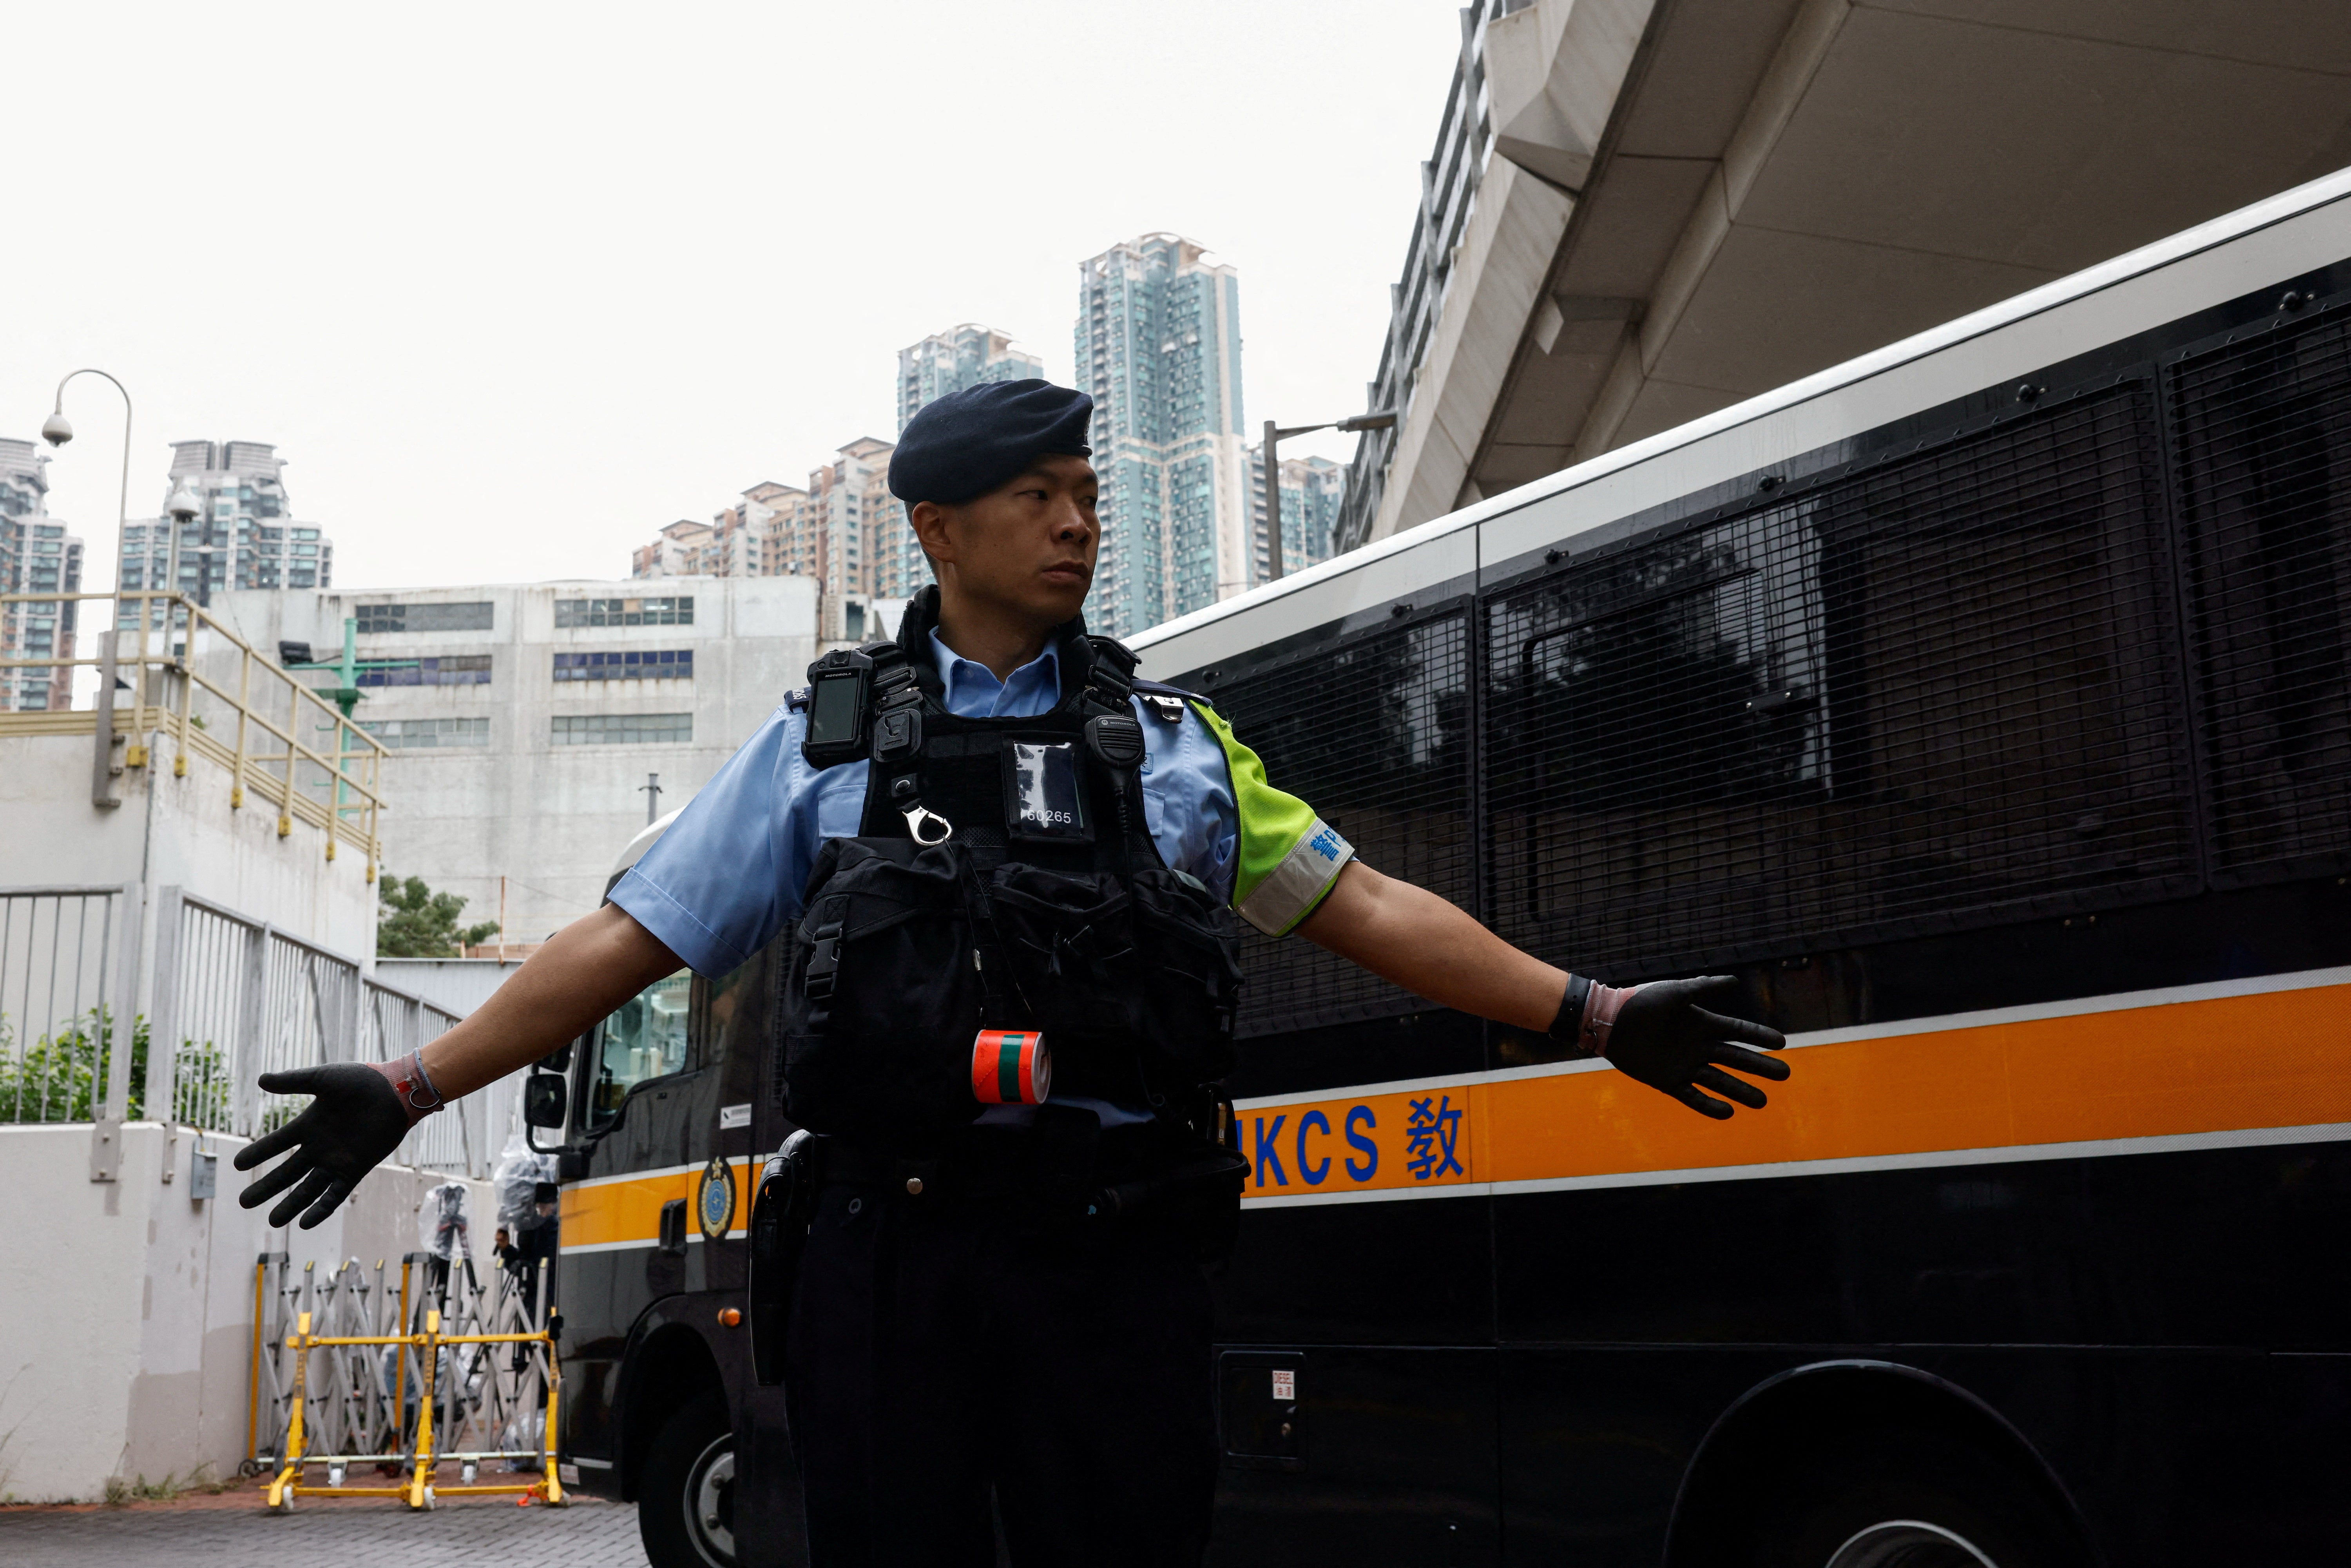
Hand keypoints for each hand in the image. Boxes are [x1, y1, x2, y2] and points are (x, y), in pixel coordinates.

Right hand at [233, 1062, 415, 1227]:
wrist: (397, 1091)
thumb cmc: (362, 1081)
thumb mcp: (323, 1079)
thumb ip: (293, 1081)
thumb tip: (260, 1080)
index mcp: (308, 1125)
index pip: (276, 1144)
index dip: (257, 1153)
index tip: (237, 1164)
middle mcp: (319, 1147)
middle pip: (286, 1173)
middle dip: (266, 1188)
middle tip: (243, 1203)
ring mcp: (336, 1161)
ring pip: (307, 1189)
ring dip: (290, 1205)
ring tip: (272, 1221)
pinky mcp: (355, 1170)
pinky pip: (335, 1195)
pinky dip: (321, 1209)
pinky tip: (305, 1223)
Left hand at [1605, 976, 1789, 1118]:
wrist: (1610, 1021)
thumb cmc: (1642, 1002)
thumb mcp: (1675, 992)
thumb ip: (1704, 986)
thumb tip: (1735, 981)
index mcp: (1703, 1023)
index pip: (1738, 1031)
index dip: (1759, 1036)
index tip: (1781, 1043)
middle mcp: (1698, 1046)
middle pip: (1736, 1058)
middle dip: (1760, 1067)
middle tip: (1785, 1074)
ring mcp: (1685, 1065)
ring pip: (1720, 1081)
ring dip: (1741, 1091)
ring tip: (1763, 1102)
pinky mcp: (1668, 1081)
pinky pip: (1693, 1096)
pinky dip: (1709, 1105)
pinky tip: (1728, 1113)